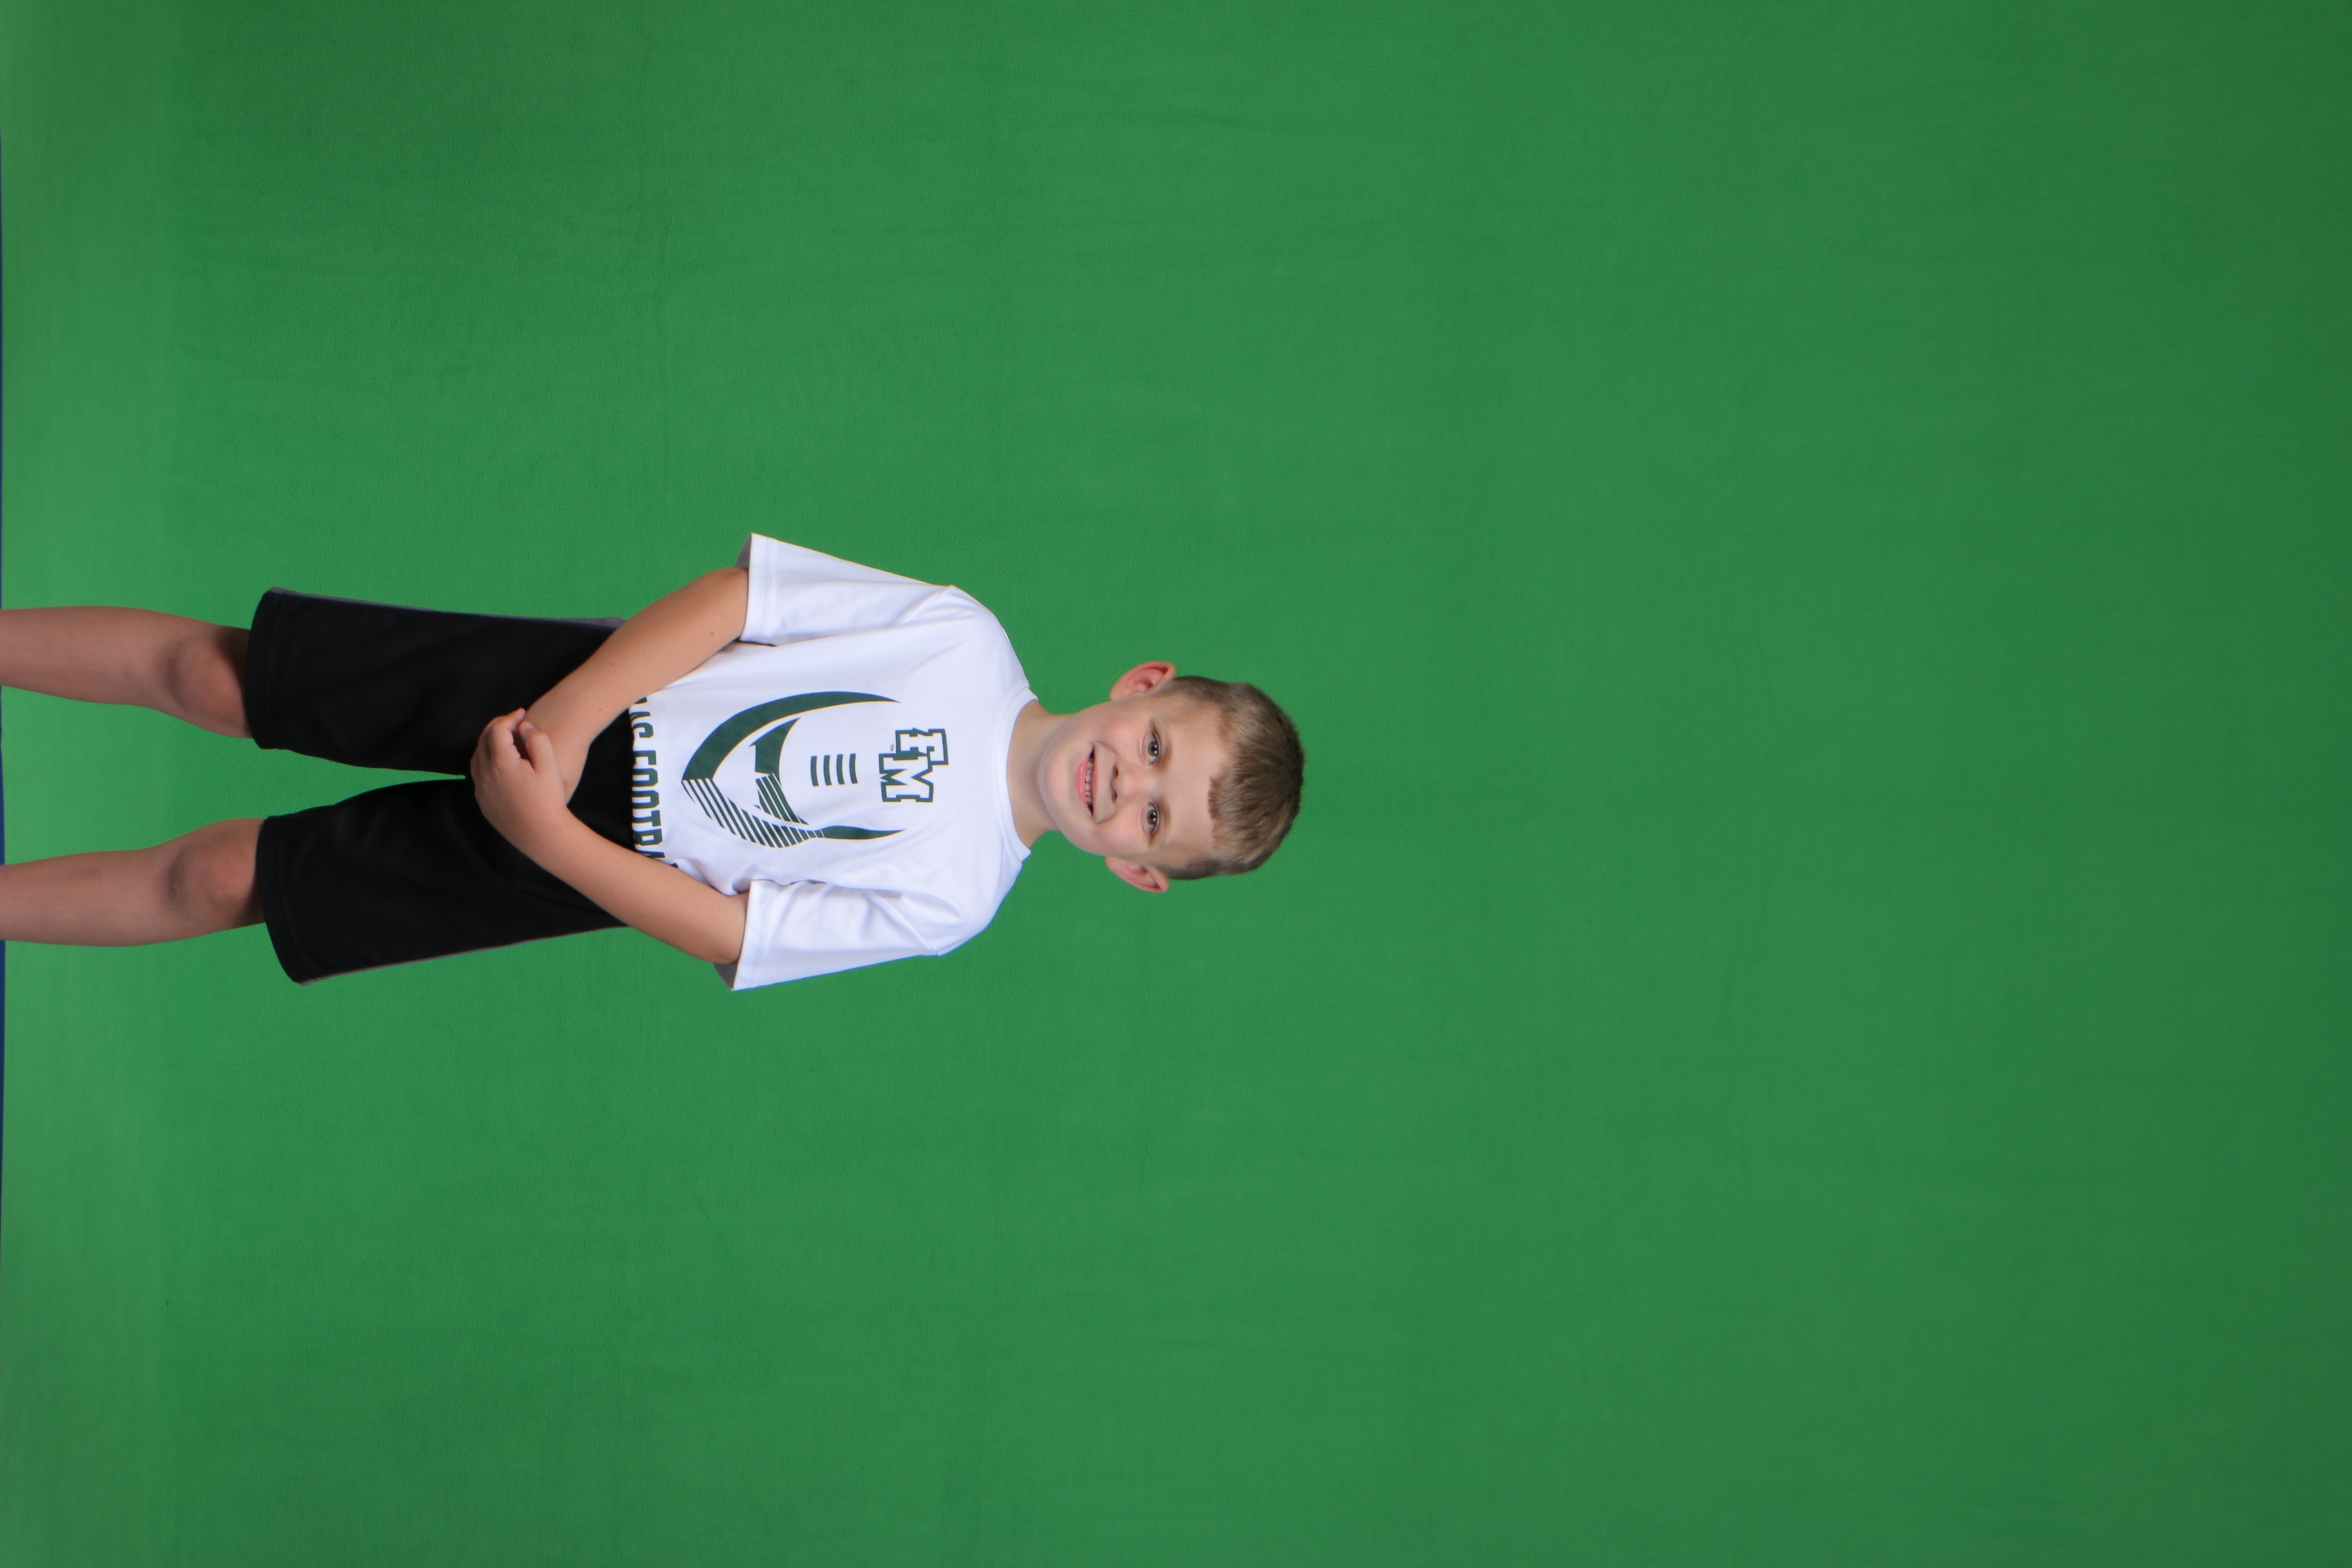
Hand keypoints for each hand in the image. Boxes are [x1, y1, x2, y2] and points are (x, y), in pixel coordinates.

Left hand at [471, 709, 575, 853]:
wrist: (541, 835)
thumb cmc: (548, 800)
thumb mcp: (550, 766)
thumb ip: (537, 740)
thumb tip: (524, 726)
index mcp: (501, 763)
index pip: (497, 730)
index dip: (509, 718)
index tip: (521, 714)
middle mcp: (485, 775)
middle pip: (482, 740)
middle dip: (496, 727)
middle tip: (512, 722)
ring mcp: (481, 789)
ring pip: (476, 757)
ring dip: (487, 743)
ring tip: (504, 739)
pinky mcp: (482, 801)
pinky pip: (477, 774)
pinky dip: (485, 760)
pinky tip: (500, 762)